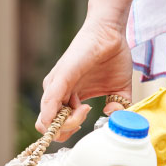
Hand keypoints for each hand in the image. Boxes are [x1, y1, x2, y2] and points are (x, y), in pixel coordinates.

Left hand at [36, 18, 132, 141]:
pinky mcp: (61, 76)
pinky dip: (52, 115)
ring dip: (68, 124)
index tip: (89, 123)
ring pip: (47, 120)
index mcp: (68, 98)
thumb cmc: (113, 58)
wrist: (112, 33)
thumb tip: (113, 117)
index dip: (70, 132)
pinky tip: (65, 116)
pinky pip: (50, 101)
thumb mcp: (118, 90)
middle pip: (49, 127)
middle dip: (67, 132)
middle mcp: (57, 93)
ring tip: (86, 109)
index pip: (57, 126)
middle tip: (87, 116)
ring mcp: (56, 85)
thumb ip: (118, 107)